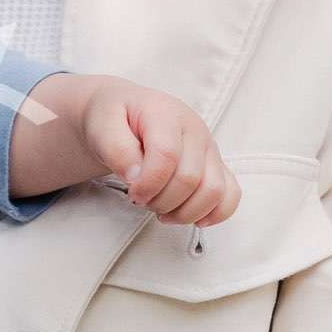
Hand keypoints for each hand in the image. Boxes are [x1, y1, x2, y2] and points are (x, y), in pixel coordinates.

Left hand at [83, 77, 239, 224]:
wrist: (123, 115)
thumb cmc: (113, 119)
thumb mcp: (101, 126)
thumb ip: (116, 149)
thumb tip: (136, 177)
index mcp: (166, 114)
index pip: (167, 155)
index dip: (148, 183)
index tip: (131, 193)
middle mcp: (195, 129)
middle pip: (191, 178)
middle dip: (161, 201)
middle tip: (140, 200)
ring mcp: (209, 148)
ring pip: (214, 191)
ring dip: (185, 212)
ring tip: (161, 210)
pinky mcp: (216, 166)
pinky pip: (230, 194)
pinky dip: (214, 213)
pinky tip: (190, 217)